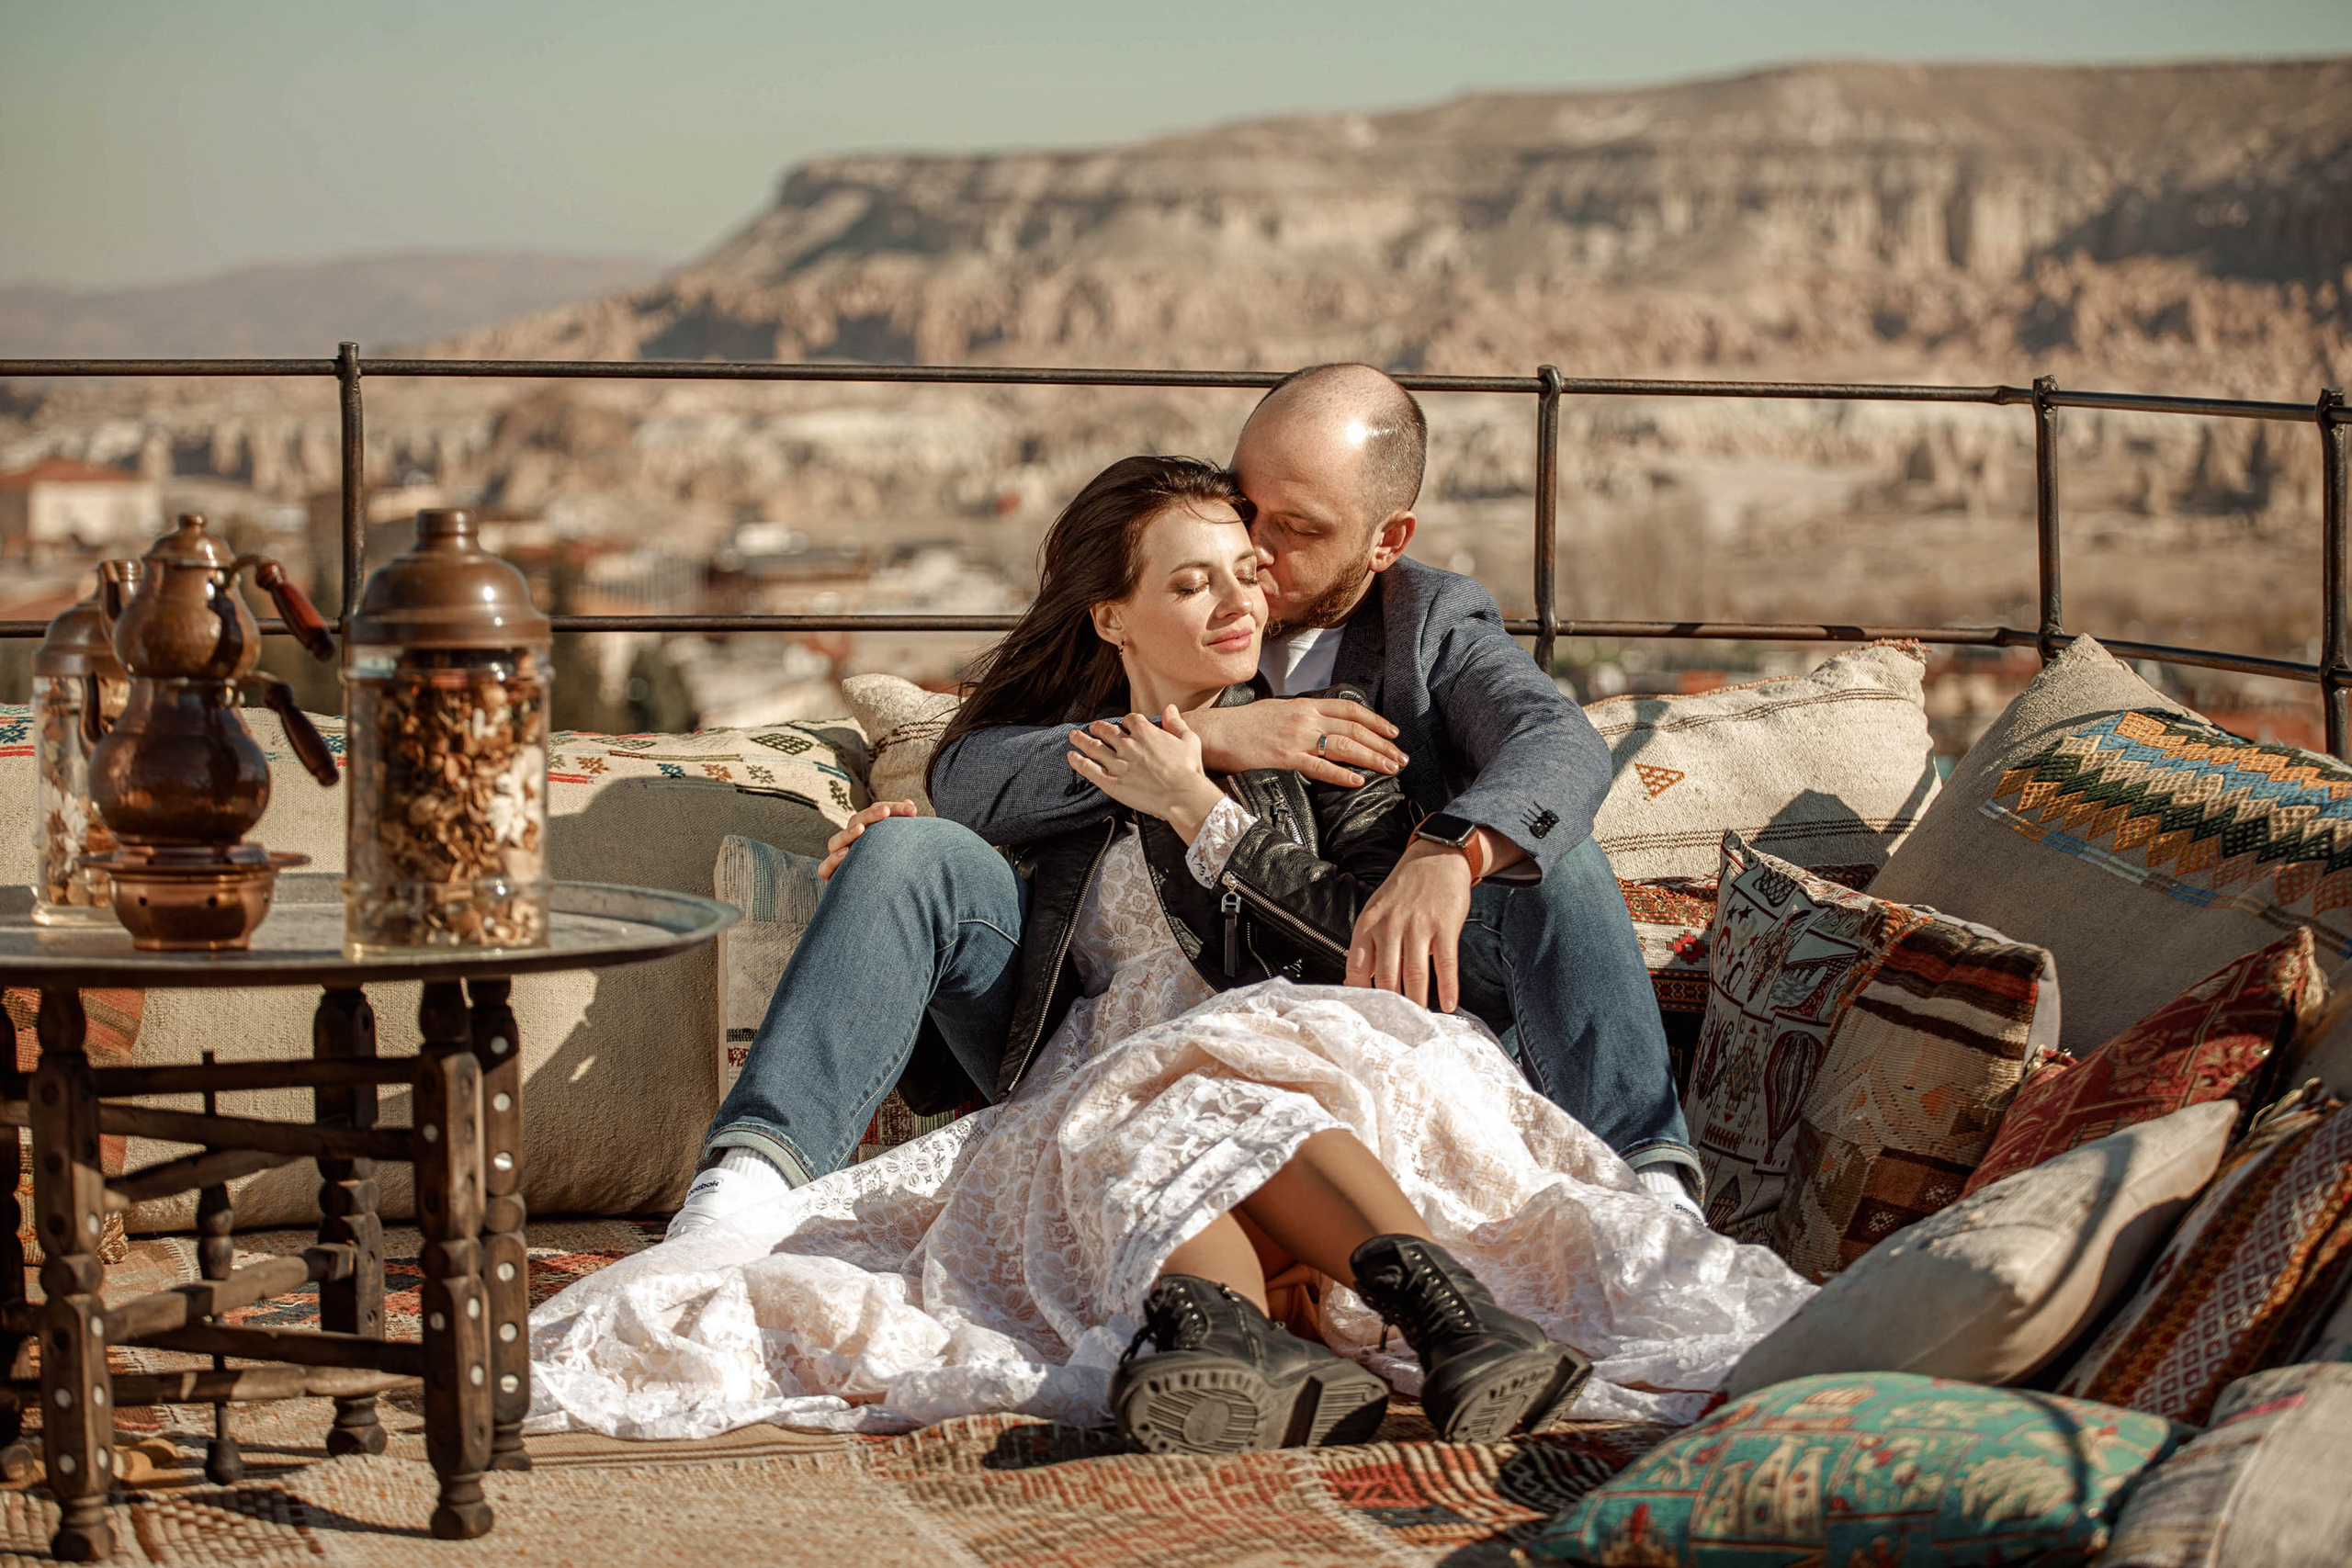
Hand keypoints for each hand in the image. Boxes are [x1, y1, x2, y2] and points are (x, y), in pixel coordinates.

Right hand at [819, 799, 918, 880]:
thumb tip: (910, 804)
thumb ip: (903, 827)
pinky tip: (845, 854)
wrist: (880, 903)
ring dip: (847, 834)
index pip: (877, 814)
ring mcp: (839, 860)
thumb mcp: (900, 849)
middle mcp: (851, 843)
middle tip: (885, 812)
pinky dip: (833, 860)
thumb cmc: (893, 871)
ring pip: (835, 842)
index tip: (912, 810)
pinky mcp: (833, 879)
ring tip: (861, 830)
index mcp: (867, 833)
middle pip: (855, 823)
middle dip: (871, 815)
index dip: (893, 809)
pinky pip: (825, 868)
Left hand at [1067, 706, 1228, 840]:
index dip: (1126, 721)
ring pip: (1094, 747)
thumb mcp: (1188, 739)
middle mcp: (1128, 745)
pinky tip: (1071, 756)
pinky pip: (1089, 770)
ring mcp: (1117, 764)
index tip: (1125, 725)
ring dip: (1082, 740)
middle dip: (1098, 728)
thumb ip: (1176, 723)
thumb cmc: (1188, 769)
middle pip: (1107, 731)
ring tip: (1074, 736)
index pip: (1130, 720)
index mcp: (1145, 733)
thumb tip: (1170, 708)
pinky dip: (1078, 762)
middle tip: (1092, 727)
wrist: (1182, 795)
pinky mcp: (1112, 782)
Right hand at [1185, 697, 1405, 788]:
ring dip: (1372, 758)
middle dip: (1382, 744)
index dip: (1375, 720)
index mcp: (1305, 704)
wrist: (1217, 730)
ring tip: (1391, 769)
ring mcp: (1297, 738)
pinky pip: (1320, 767)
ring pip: (1344, 746)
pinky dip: (1342, 774)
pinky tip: (1358, 781)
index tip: (1393, 732)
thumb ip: (1303, 715)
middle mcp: (1306, 718)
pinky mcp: (1285, 758)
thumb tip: (1322, 722)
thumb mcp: (1279, 710)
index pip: (1350, 709)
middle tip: (1401, 758)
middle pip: (1354, 729)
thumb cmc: (1245, 723)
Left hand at [1346, 839, 1472, 1010]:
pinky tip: (1449, 1004)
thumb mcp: (1377, 911)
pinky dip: (1447, 987)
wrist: (1435, 858)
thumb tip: (1362, 984)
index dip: (1361, 996)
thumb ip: (1370, 944)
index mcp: (1368, 924)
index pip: (1357, 968)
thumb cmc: (1404, 891)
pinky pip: (1445, 963)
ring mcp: (1418, 926)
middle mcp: (1390, 926)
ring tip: (1419, 1023)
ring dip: (1417, 1002)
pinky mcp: (1444, 926)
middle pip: (1387, 978)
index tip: (1367, 1016)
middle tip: (1395, 1029)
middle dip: (1391, 1007)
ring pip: (1414, 974)